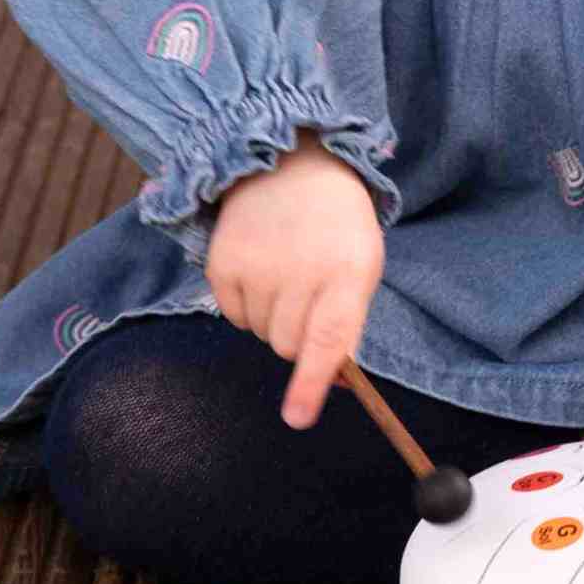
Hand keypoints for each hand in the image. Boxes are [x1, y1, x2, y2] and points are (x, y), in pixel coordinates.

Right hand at [205, 128, 385, 427]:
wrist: (291, 165)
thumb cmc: (337, 226)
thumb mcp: (361, 268)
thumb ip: (348, 327)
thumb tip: (330, 386)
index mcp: (348, 270)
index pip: (328, 339)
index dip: (311, 383)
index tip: (298, 418)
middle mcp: (300, 270)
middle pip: (288, 346)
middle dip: (299, 338)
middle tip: (310, 297)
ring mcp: (256, 266)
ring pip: (260, 334)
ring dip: (273, 319)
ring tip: (287, 273)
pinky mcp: (221, 264)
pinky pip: (233, 317)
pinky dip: (248, 306)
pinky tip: (262, 270)